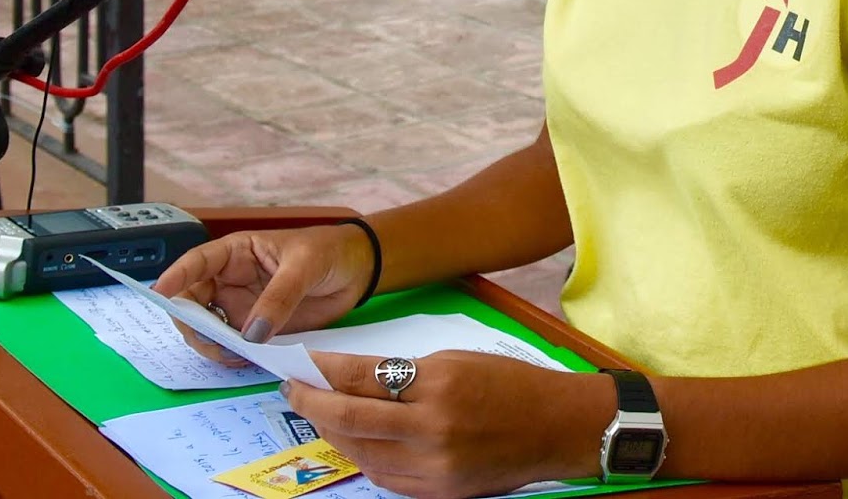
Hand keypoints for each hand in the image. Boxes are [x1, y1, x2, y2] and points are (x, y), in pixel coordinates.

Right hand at [153, 224, 374, 360]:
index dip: (175, 277)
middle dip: (191, 323)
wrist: (357, 272)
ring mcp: (241, 307)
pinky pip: (231, 345)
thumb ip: (279, 297)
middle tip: (210, 342)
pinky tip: (242, 360)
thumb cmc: (329, 252)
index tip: (158, 294)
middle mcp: (232, 281)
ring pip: (207, 328)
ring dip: (209, 344)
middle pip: (192, 303)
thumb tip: (251, 333)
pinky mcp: (256, 330)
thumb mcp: (304, 266)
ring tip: (231, 356)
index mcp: (238, 252)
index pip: (198, 262)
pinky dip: (229, 356)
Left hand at [287, 350, 613, 498]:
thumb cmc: (508, 383)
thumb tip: (352, 377)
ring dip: (333, 434)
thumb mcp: (455, 361)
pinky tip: (353, 443)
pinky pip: (386, 478)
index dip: (324, 372)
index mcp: (437, 383)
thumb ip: (404, 373)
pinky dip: (363, 459)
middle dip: (314, 405)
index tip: (301, 365)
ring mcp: (434, 466)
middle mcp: (431, 427)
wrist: (554, 426)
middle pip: (352, 419)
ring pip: (362, 453)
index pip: (362, 377)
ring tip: (318, 416)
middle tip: (293, 391)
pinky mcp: (438, 493)